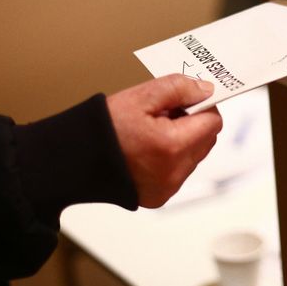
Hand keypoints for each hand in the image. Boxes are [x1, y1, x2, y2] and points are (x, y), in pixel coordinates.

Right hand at [106, 74, 221, 207]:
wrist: (73, 159)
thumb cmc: (103, 128)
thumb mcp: (141, 96)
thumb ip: (179, 88)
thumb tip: (206, 90)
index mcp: (172, 146)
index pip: (213, 122)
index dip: (201, 106)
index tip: (184, 100)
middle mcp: (174, 173)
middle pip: (206, 140)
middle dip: (192, 123)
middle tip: (163, 114)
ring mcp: (167, 188)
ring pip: (194, 156)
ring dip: (182, 141)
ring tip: (151, 132)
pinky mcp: (159, 197)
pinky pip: (179, 172)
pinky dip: (171, 159)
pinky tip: (147, 150)